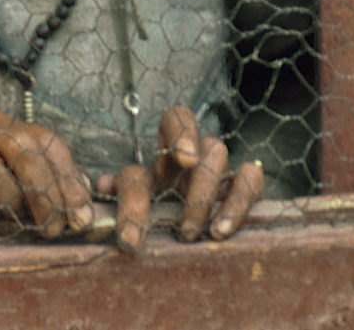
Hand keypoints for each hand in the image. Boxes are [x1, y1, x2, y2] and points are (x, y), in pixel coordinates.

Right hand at [0, 111, 95, 238]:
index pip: (43, 141)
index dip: (67, 178)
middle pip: (18, 146)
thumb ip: (44, 182)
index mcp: (1, 127)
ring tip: (16, 222)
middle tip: (53, 227)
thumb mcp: (9, 181)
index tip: (81, 217)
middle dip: (43, 189)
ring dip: (6, 194)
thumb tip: (84, 194)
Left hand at [96, 105, 264, 251]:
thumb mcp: (135, 201)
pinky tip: (221, 231)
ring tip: (196, 234)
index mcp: (166, 152)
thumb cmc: (154, 213)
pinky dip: (239, 204)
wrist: (182, 231)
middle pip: (200, 146)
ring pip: (220, 156)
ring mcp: (219, 169)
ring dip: (208, 197)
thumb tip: (102, 184)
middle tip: (182, 231)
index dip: (182, 131)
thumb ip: (120, 191)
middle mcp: (194, 153)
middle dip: (193, 190)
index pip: (176, 118)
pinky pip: (251, 181)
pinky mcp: (243, 188)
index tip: (185, 159)